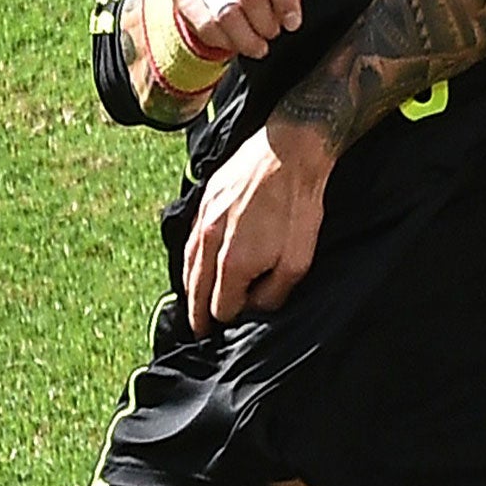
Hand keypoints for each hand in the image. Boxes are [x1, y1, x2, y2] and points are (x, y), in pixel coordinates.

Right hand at [182, 119, 332, 333]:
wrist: (289, 152)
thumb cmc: (298, 206)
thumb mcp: (298, 260)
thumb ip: (273, 293)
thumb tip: (253, 309)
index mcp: (231, 264)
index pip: (219, 309)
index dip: (228, 321)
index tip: (234, 326)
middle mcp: (208, 245)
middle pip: (195, 293)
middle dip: (200, 315)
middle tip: (202, 333)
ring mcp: (202, 221)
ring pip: (187, 268)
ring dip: (191, 289)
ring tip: (196, 306)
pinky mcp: (203, 202)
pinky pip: (189, 242)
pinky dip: (191, 261)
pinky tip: (197, 266)